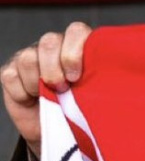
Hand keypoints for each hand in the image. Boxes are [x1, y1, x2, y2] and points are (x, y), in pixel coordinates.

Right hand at [0, 22, 92, 157]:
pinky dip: (22, 92)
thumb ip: (100, 78)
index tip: (77, 76)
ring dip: (38, 82)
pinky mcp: (12, 72)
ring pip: (28, 58)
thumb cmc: (84, 107)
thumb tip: (116, 78)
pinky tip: (33, 98)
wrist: (61, 129)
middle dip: (55, 68)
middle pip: (49, 41)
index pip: (75, 31)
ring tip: (50, 95)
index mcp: (79, 44)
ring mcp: (31, 56)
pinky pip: (11, 76)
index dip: (73, 52)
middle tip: (63, 87)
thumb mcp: (96, 91)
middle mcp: (54, 46)